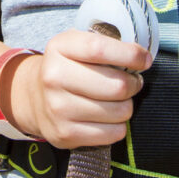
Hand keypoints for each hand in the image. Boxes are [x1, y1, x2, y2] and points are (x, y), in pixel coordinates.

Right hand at [14, 30, 148, 148]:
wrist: (34, 97)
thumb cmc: (67, 67)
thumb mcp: (76, 44)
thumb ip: (105, 44)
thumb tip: (141, 57)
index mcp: (59, 47)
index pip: (100, 49)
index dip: (130, 55)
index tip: (144, 59)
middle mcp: (54, 77)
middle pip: (116, 85)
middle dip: (133, 84)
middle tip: (131, 82)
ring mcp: (58, 108)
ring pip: (119, 111)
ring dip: (126, 106)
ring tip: (117, 100)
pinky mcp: (65, 133)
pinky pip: (113, 133)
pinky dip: (118, 126)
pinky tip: (107, 117)